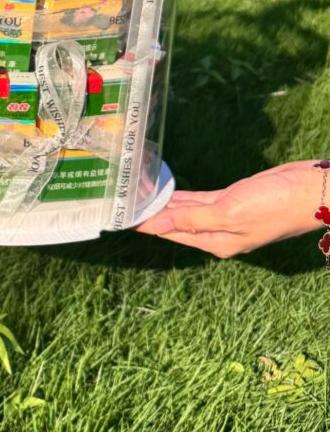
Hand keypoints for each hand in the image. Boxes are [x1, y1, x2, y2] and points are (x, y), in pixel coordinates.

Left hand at [136, 161, 326, 257]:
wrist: (313, 189)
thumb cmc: (275, 205)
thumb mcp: (228, 213)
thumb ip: (190, 219)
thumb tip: (155, 226)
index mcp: (216, 242)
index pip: (171, 235)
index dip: (146, 226)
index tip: (121, 220)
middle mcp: (219, 232)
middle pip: (176, 224)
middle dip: (152, 217)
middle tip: (123, 205)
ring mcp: (227, 216)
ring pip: (187, 211)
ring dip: (165, 206)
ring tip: (137, 198)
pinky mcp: (233, 199)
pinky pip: (201, 200)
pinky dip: (183, 197)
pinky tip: (166, 193)